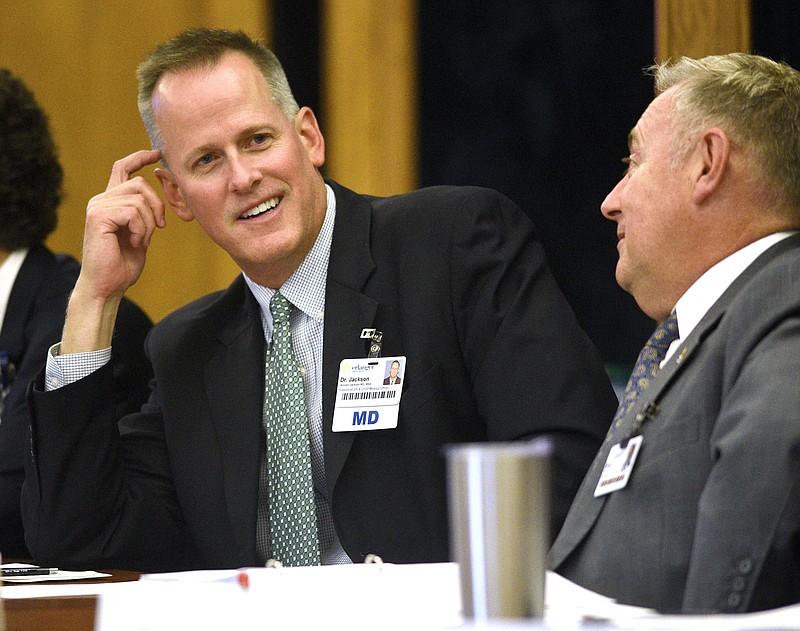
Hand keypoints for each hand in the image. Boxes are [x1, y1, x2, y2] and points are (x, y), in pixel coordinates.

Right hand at [79, 149, 165, 299]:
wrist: (107, 285)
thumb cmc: (123, 264)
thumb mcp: (141, 234)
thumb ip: (146, 214)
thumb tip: (162, 196)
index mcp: (110, 202)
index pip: (122, 168)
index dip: (139, 158)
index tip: (157, 153)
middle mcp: (101, 200)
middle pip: (140, 183)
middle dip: (157, 206)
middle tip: (158, 229)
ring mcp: (97, 206)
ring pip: (139, 198)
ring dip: (149, 222)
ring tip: (142, 240)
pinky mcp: (98, 216)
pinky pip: (133, 212)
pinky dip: (142, 229)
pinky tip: (135, 243)